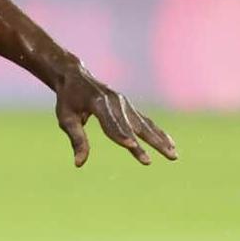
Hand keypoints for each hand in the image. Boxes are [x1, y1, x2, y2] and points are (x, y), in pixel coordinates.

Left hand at [53, 64, 177, 167]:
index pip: (111, 123)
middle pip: (134, 125)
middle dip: (150, 142)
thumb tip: (79, 163)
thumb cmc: (68, 100)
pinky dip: (158, 132)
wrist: (76, 77)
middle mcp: (116, 102)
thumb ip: (76, 139)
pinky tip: (170, 143)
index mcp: (98, 103)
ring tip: (173, 154)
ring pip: (145, 125)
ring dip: (160, 140)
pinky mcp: (129, 107)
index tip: (132, 147)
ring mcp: (125, 104)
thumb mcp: (66, 118)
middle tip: (164, 156)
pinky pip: (146, 121)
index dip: (121, 135)